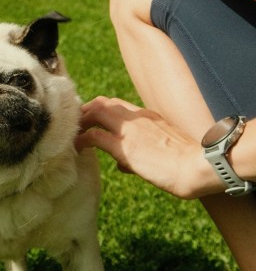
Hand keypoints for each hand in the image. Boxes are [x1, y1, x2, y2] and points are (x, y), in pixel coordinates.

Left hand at [76, 96, 214, 198]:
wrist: (197, 167)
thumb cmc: (186, 163)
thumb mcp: (162, 150)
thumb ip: (139, 152)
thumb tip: (121, 165)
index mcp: (148, 116)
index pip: (118, 105)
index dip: (100, 110)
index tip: (90, 120)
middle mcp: (137, 118)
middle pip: (103, 103)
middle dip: (86, 112)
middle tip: (76, 125)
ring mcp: (130, 130)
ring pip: (96, 113)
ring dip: (82, 122)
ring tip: (73, 134)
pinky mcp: (124, 147)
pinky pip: (95, 137)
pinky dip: (83, 140)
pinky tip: (78, 148)